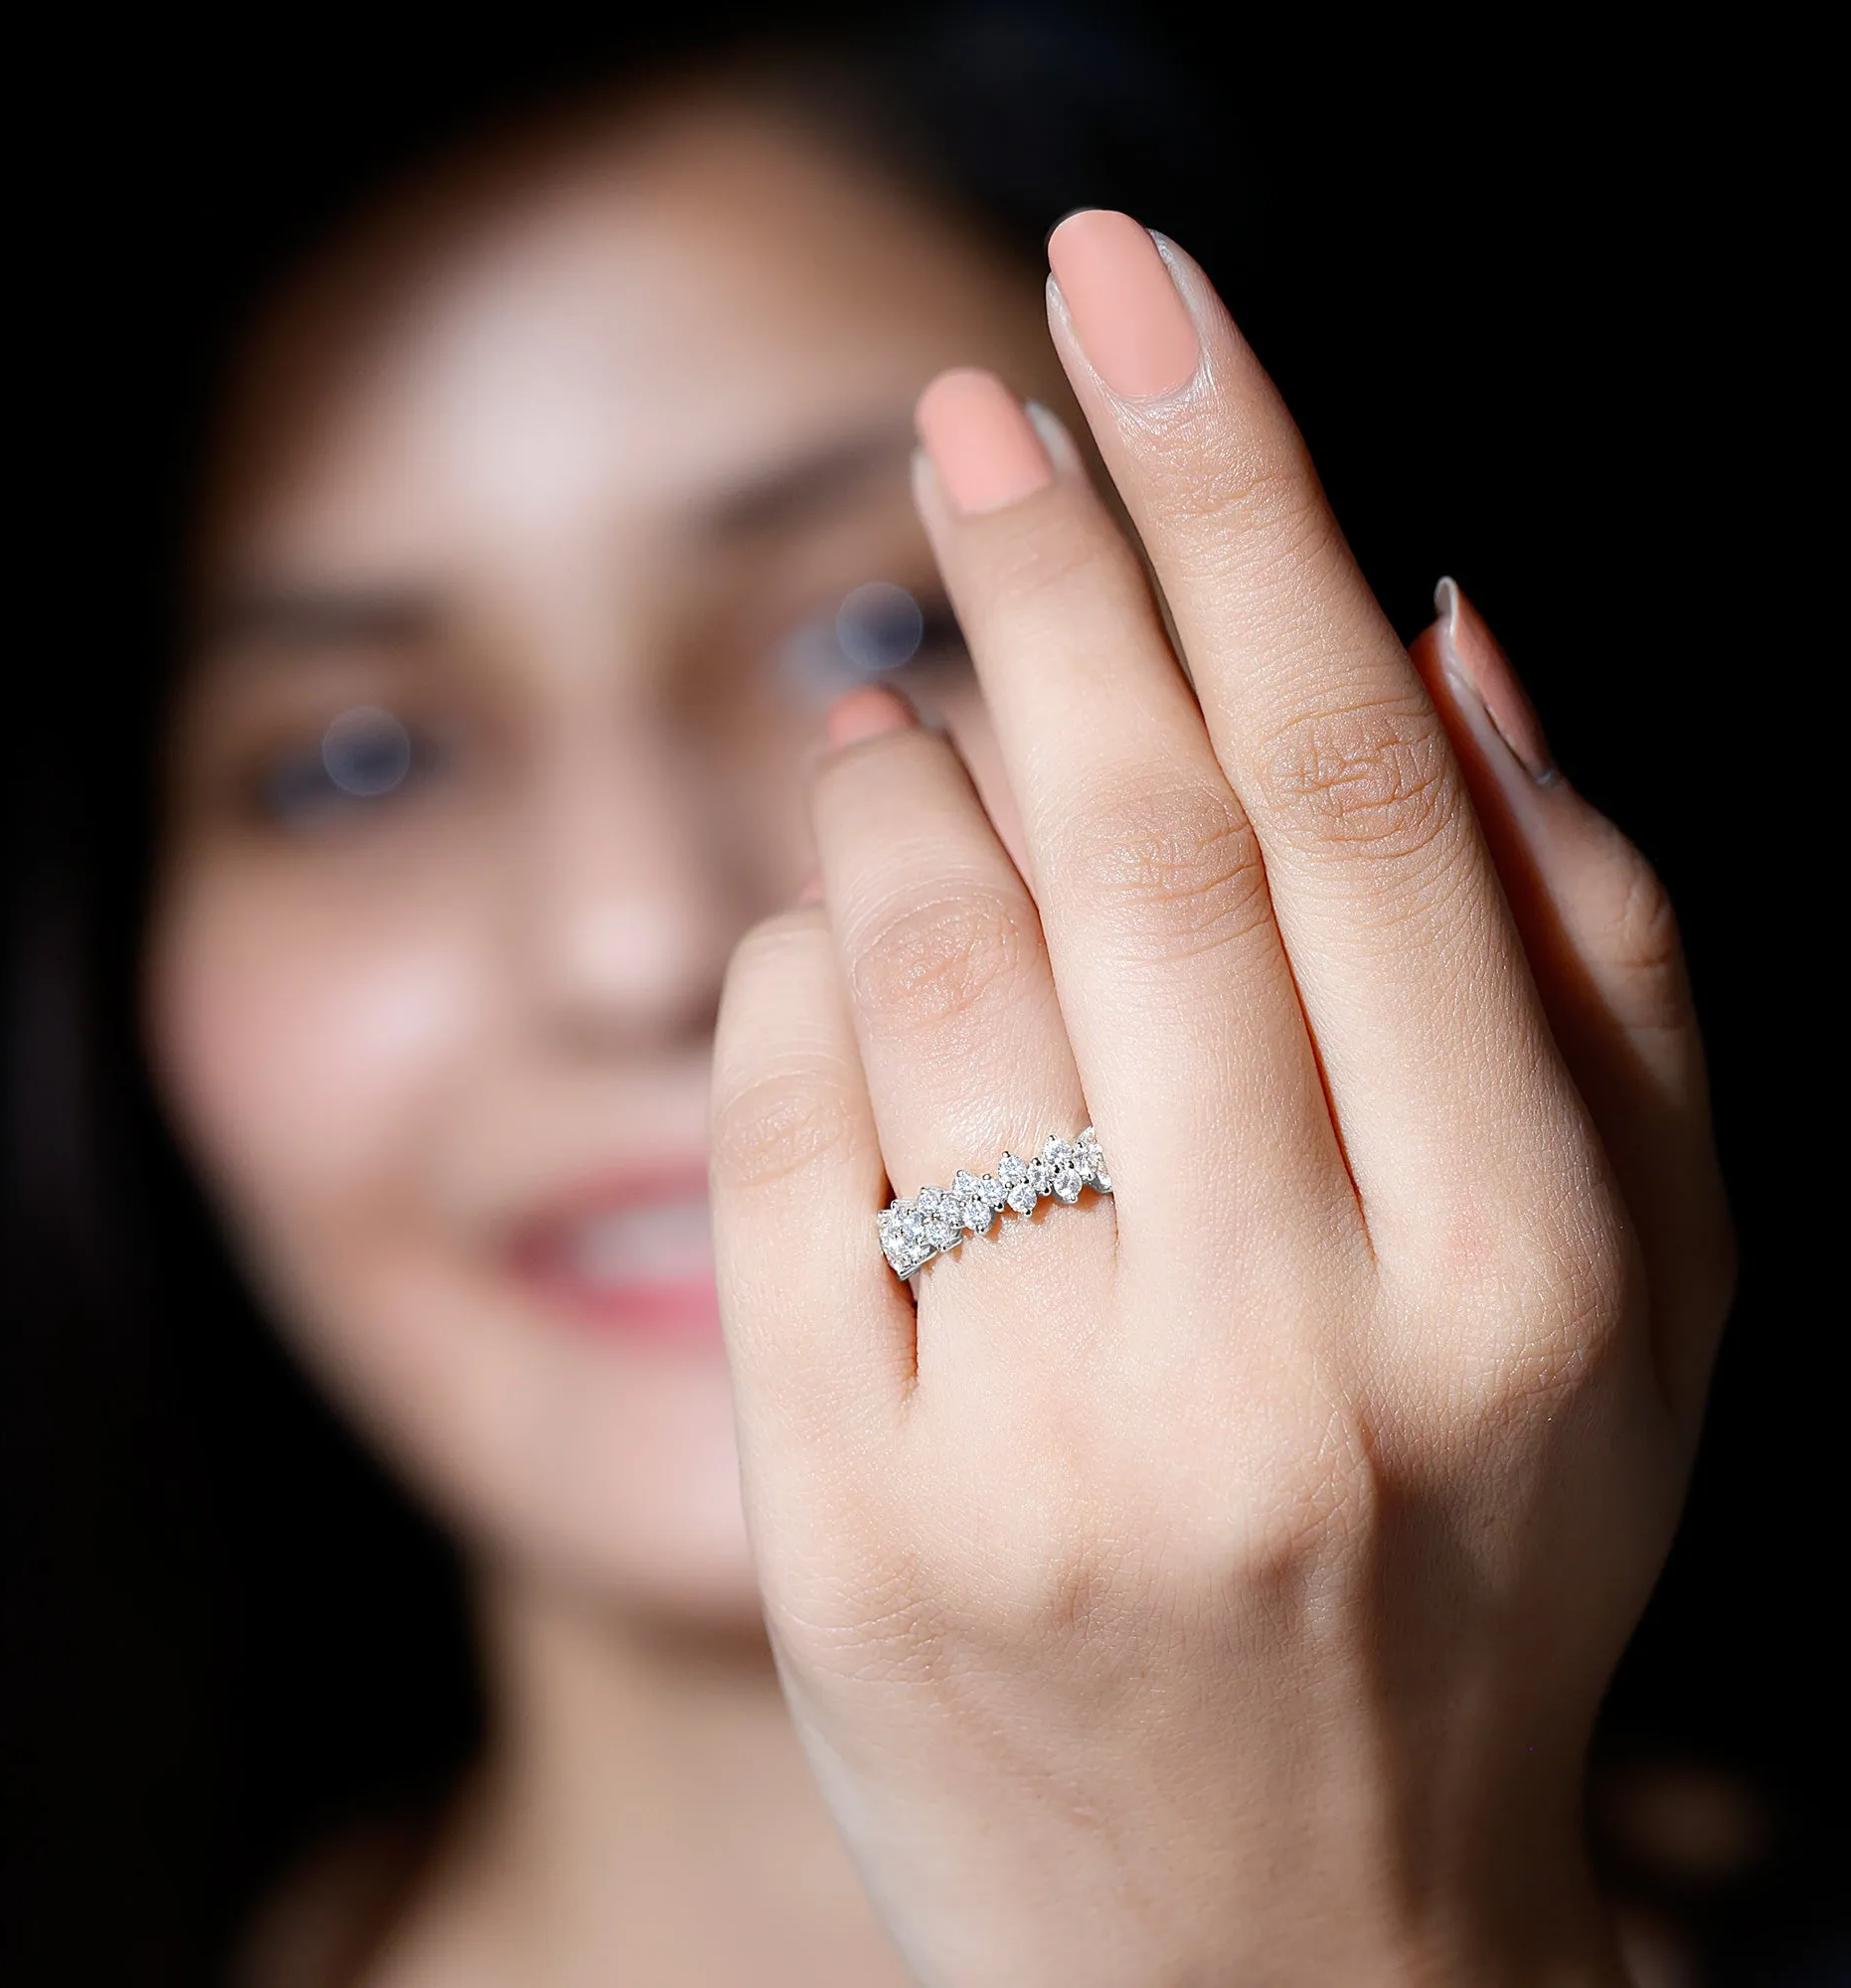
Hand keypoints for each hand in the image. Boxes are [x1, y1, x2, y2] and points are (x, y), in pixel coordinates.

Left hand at [709, 211, 1730, 1986]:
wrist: (1279, 1944)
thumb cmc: (1472, 1567)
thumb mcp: (1643, 1292)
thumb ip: (1593, 950)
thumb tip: (1443, 625)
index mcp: (1526, 1269)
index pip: (1361, 796)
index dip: (1242, 510)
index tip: (1141, 301)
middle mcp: (1299, 1353)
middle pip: (1139, 846)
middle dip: (1046, 569)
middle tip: (974, 402)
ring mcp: (1058, 1455)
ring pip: (930, 987)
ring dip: (895, 783)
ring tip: (893, 695)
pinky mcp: (861, 1536)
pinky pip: (783, 1161)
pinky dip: (787, 986)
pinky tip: (822, 928)